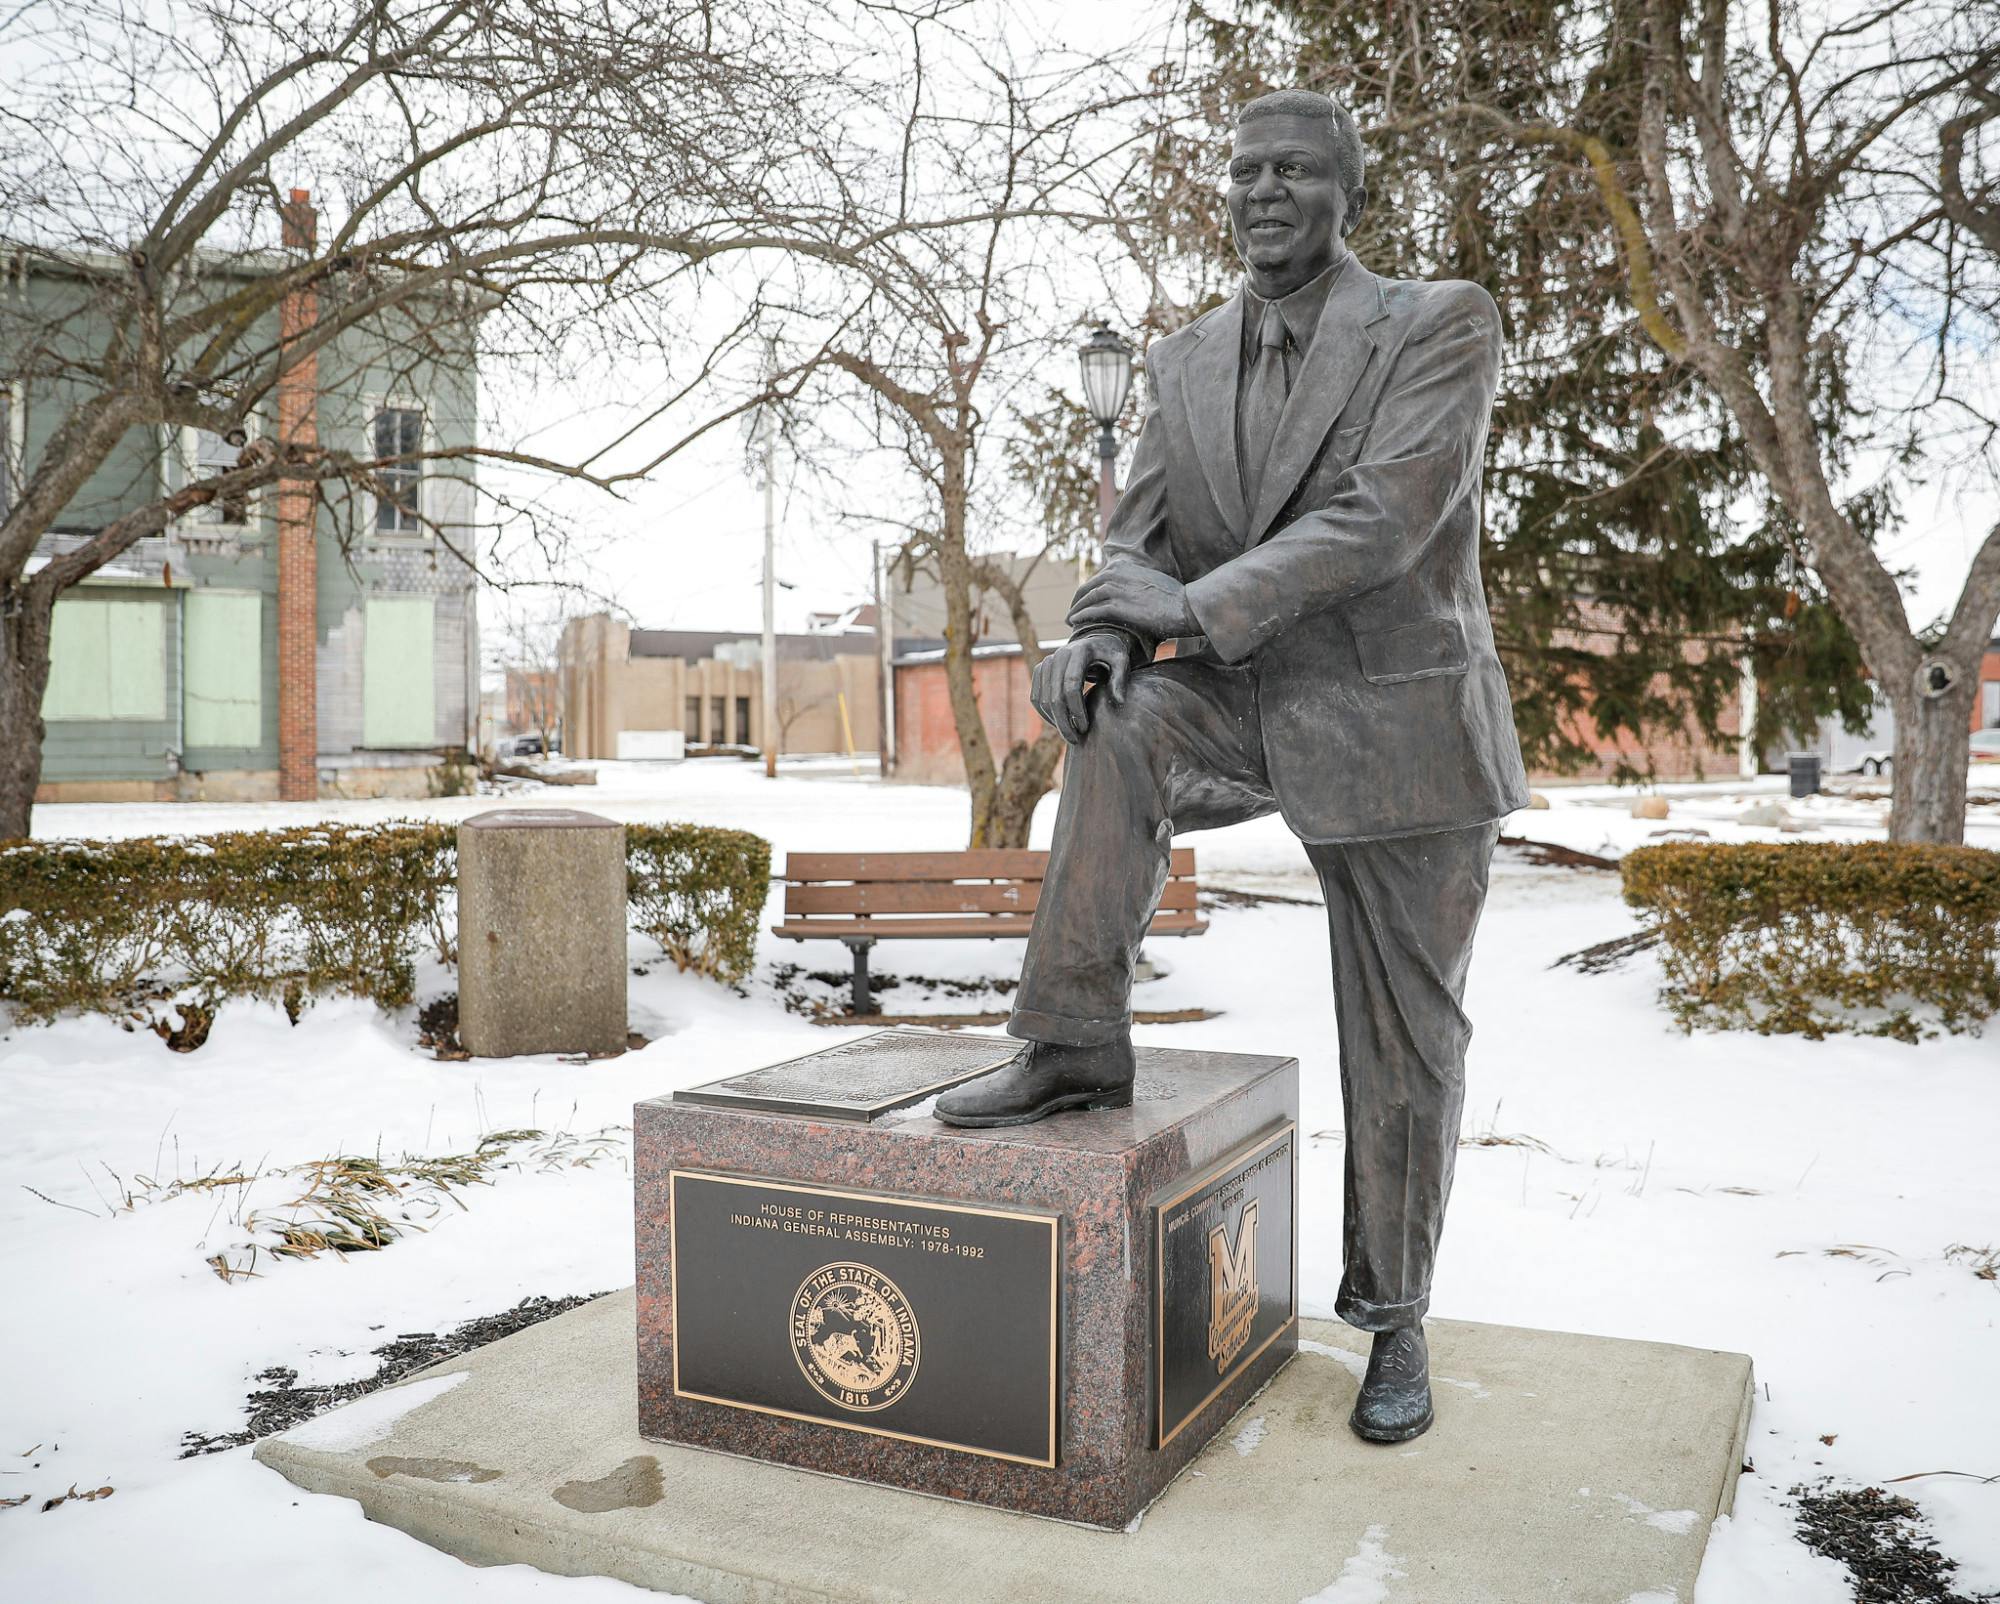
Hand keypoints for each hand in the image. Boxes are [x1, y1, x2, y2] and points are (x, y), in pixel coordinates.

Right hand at [1031, 633, 1132, 745]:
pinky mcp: (1039, 670)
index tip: (1085, 728)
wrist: (1094, 641)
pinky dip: (1045, 714)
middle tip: (1076, 740)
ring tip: (1070, 735)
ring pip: (1043, 699)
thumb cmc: (1110, 654)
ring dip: (1054, 721)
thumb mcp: (1121, 661)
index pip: (1071, 686)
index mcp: (1078, 652)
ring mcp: (1046, 663)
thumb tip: (1118, 701)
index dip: (1077, 710)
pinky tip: (1060, 725)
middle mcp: (1057, 655)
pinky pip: (1036, 697)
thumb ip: (1120, 679)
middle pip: (1054, 696)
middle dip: (1064, 722)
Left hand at [1066, 565, 1194, 641]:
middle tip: (1072, 615)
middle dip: (1077, 602)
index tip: (1082, 604)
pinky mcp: (1118, 606)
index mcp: (1124, 566)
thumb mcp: (1152, 582)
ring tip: (1071, 623)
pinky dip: (1081, 617)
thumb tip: (1132, 595)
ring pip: (1087, 600)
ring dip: (1076, 611)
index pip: (1097, 578)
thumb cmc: (1176, 599)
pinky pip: (1091, 612)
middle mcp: (1116, 573)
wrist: (1188, 606)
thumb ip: (1136, 584)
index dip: (1086, 592)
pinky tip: (1076, 624)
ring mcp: (1116, 589)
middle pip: (1087, 588)